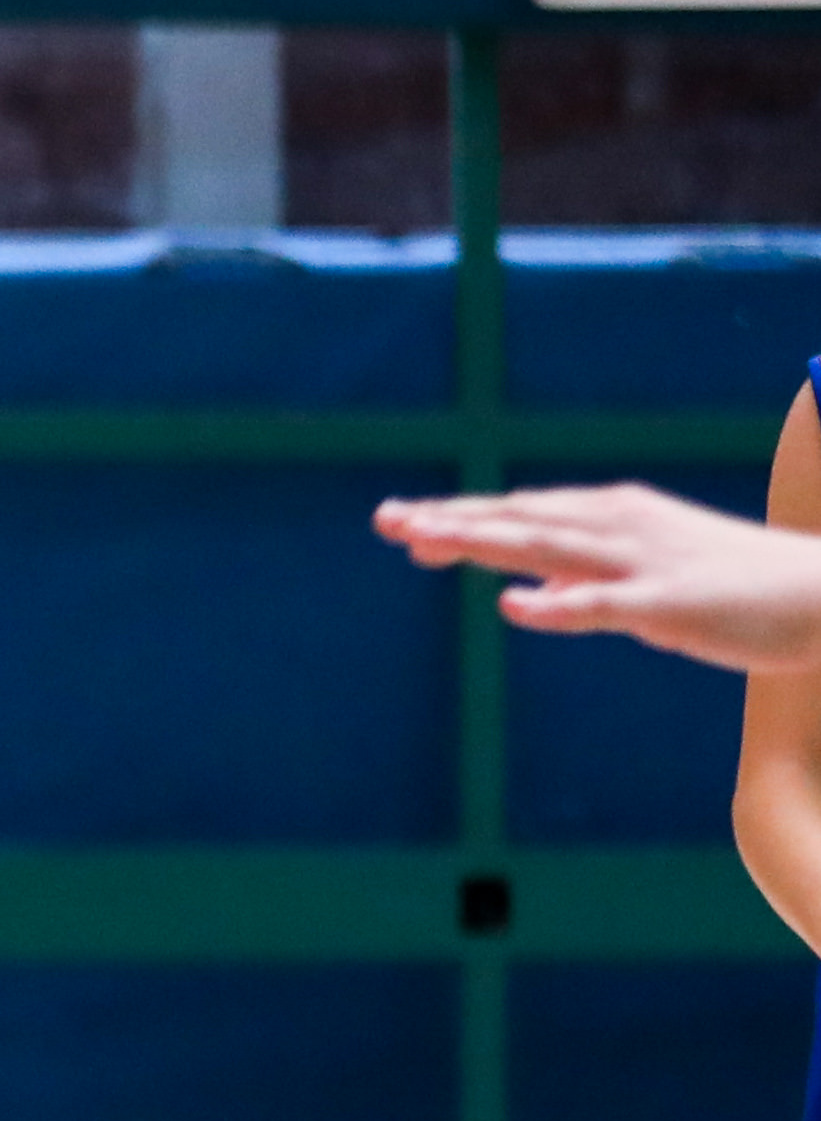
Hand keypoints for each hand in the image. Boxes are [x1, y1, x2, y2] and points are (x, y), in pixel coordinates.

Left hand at [375, 484, 820, 674]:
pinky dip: (557, 604)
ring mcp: (643, 564)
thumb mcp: (641, 585)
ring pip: (547, 547)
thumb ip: (581, 588)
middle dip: (453, 518)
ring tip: (422, 539)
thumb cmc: (733, 593)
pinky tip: (513, 606)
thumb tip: (523, 596)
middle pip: (522, 520)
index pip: (524, 514)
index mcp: (615, 518)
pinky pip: (603, 606)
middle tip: (387, 519)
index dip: (464, 517)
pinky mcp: (669, 605)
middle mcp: (621, 529)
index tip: (404, 523)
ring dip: (482, 541)